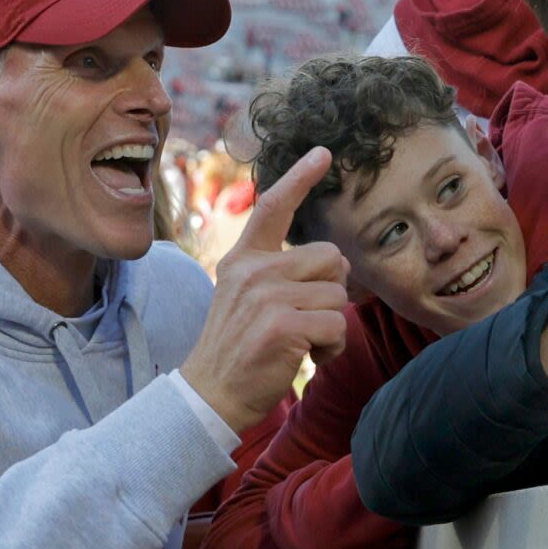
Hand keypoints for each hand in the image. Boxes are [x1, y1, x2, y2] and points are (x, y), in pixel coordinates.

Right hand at [180, 148, 352, 432]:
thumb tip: (336, 263)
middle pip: (332, 256)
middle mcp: (252, 270)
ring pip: (338, 293)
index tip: (324, 152)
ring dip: (332, 325)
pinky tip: (307, 359)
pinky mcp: (282, 325)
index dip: (300, 177)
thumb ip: (278, 273)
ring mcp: (266, 296)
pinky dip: (331, 348)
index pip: (273, 207)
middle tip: (307, 320)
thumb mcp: (246, 299)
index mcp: (242, 259)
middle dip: (332, 290)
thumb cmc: (240, 352)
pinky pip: (337, 324)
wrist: (210, 396)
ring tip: (303, 344)